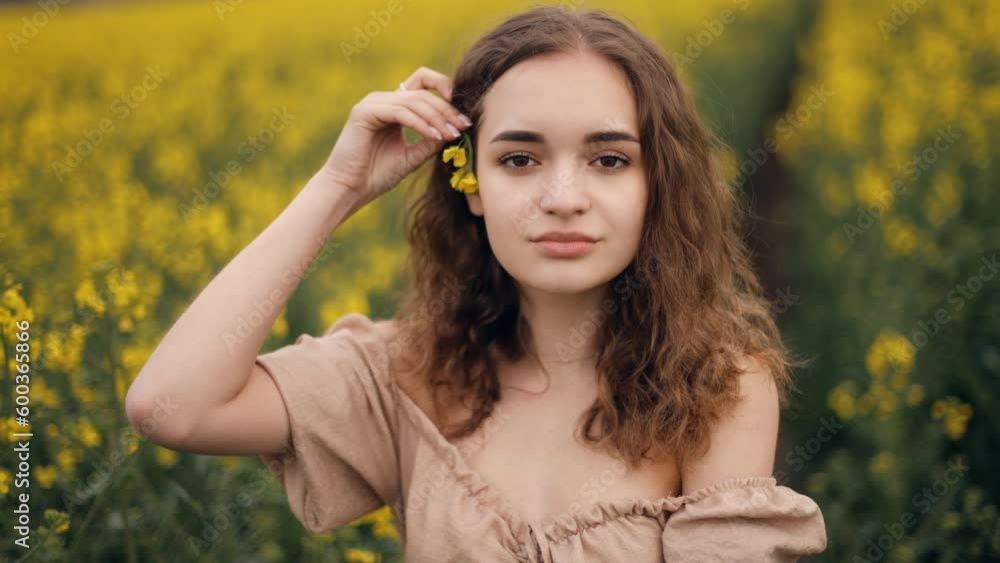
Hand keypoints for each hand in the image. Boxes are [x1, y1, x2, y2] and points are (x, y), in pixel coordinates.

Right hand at [320, 66, 472, 202]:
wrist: (349, 190)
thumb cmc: (377, 175)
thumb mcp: (412, 156)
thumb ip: (431, 141)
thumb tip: (456, 130)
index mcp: (394, 107)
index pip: (423, 84)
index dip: (445, 90)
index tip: (463, 115)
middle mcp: (382, 100)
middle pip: (423, 92)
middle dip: (447, 110)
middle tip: (463, 126)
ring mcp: (372, 103)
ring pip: (414, 100)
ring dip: (437, 118)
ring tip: (452, 135)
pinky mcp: (364, 112)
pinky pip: (400, 111)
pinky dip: (420, 123)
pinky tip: (434, 136)